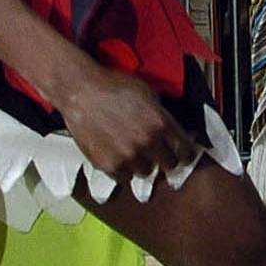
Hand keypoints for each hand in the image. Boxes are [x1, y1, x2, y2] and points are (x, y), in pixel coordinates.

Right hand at [54, 63, 195, 184]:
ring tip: (132, 151)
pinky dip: (122, 169)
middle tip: (157, 153)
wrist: (80, 92)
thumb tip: (173, 131)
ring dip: (142, 164)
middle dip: (165, 158)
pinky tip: (117, 154)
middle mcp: (148, 143)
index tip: (183, 155)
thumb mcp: (148, 94)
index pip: (185, 151)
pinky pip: (123, 177)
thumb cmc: (112, 87)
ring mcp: (128, 156)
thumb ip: (162, 115)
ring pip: (146, 172)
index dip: (185, 153)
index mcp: (161, 123)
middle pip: (169, 165)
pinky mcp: (108, 165)